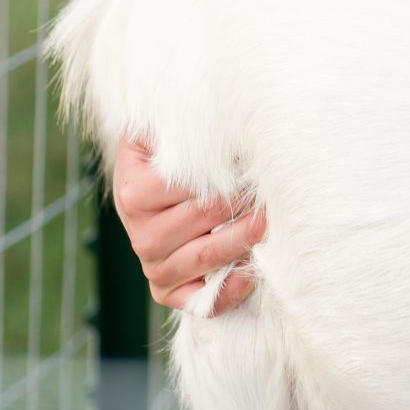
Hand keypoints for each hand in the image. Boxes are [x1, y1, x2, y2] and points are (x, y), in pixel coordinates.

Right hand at [112, 133, 266, 313]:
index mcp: (134, 193)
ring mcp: (154, 267)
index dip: (225, 173)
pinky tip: (251, 271)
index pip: (188, 185)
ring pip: (209, 255)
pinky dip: (228, 289)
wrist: (147, 191)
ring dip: (246, 239)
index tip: (255, 162)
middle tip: (275, 186)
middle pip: (205, 217)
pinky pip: (201, 300)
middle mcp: (141, 235)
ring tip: (272, 219)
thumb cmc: (165, 158)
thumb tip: (212, 109)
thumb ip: (178, 124)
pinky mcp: (168, 292)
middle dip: (243, 200)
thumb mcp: (161, 134)